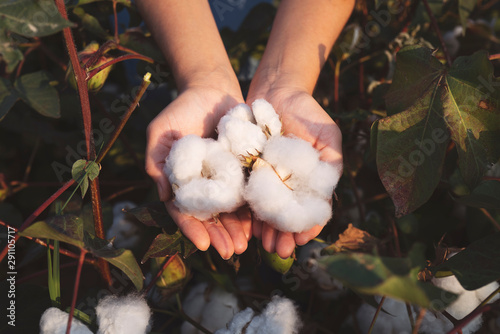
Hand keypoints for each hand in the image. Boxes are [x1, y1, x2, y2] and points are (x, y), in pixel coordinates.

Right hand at [146, 84, 251, 258]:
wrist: (212, 89)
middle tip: (230, 252)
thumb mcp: (160, 131)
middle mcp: (203, 184)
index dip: (192, 228)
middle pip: (210, 217)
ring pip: (230, 211)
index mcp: (181, 181)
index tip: (202, 244)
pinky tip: (258, 225)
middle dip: (219, 236)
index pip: (184, 210)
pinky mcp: (244, 169)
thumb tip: (162, 196)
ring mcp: (225, 179)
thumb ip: (156, 161)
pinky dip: (252, 210)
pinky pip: (248, 193)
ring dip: (236, 230)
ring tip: (245, 246)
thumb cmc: (181, 109)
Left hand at [247, 87, 342, 258]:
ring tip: (264, 245)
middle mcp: (288, 184)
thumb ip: (331, 163)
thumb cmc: (307, 113)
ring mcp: (267, 179)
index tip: (302, 239)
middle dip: (283, 234)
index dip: (307, 226)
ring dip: (266, 230)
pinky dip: (249, 211)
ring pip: (267, 210)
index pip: (309, 209)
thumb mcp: (327, 136)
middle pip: (286, 215)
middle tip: (280, 250)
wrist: (276, 91)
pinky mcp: (247, 171)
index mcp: (308, 181)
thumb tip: (328, 194)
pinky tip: (249, 226)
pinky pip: (248, 194)